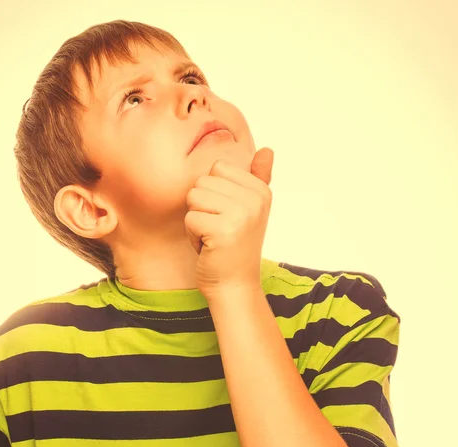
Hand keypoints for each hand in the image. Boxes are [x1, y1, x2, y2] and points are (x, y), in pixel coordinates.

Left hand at [184, 147, 273, 298]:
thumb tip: (267, 149)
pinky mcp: (222, 231)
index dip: (213, 194)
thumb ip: (257, 179)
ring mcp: (241, 215)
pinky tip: (209, 248)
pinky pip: (190, 218)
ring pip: (194, 198)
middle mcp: (255, 200)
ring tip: (213, 238)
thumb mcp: (250, 211)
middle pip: (202, 182)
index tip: (226, 217)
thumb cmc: (235, 248)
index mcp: (261, 190)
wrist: (235, 286)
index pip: (217, 168)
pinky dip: (193, 236)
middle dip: (202, 209)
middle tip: (218, 231)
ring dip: (196, 221)